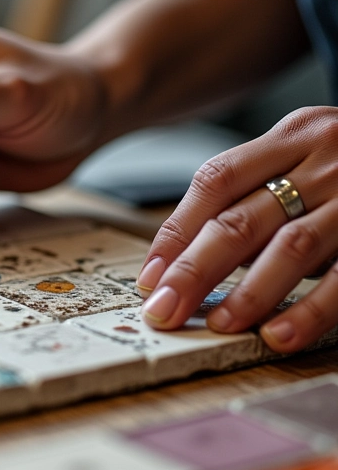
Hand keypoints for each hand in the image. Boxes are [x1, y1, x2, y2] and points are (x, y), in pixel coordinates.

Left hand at [137, 106, 337, 352]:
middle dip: (194, 272)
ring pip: (292, 247)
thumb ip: (261, 190)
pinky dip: (311, 309)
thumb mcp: (311, 154)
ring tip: (218, 325)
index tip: (150, 276)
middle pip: (241, 218)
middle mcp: (326, 158)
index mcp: (294, 135)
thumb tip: (189, 257)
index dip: (175, 232)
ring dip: (248, 293)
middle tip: (163, 311)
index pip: (215, 181)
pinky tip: (279, 334)